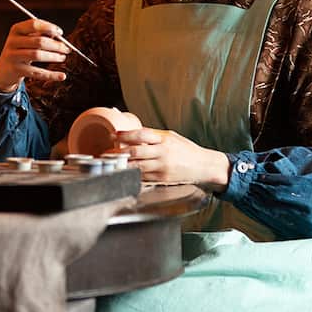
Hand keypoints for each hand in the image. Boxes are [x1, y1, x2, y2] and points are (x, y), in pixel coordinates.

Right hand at [0, 18, 68, 92]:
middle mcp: (12, 42)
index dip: (49, 27)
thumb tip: (58, 35)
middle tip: (66, 48)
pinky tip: (62, 76)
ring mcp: (13, 56)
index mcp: (16, 30)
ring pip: (37, 55)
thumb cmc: (19, 50)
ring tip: (63, 57)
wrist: (3, 69)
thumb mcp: (25, 39)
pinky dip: (51, 75)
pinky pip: (37, 73)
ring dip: (54, 57)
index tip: (60, 32)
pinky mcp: (16, 70)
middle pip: (38, 41)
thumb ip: (39, 34)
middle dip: (56, 45)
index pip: (33, 24)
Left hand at [114, 127, 230, 187]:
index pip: (140, 135)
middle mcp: (163, 153)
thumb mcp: (171, 137)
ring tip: (114, 162)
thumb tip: (133, 132)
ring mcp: (162, 167)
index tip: (114, 135)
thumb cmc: (186, 150)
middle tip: (108, 152)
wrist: (203, 166)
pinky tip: (127, 171)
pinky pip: (143, 177)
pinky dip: (133, 174)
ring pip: (137, 166)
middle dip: (119, 152)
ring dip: (123, 165)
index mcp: (164, 140)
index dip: (125, 135)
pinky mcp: (162, 179)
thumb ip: (153, 135)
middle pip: (135, 152)